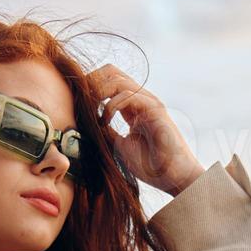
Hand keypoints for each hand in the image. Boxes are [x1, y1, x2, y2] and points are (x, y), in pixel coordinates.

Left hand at [89, 64, 204, 196]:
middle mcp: (141, 100)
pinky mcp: (156, 109)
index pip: (109, 80)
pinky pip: (129, 95)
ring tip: (90, 110)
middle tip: (80, 101)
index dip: (91, 85)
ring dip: (98, 92)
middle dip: (91, 82)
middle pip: (112, 72)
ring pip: (118, 79)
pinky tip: (105, 121)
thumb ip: (105, 130)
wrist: (173, 178)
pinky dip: (111, 106)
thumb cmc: (150, 166)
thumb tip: (85, 121)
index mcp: (133, 106)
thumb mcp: (118, 145)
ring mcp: (149, 102)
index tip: (77, 101)